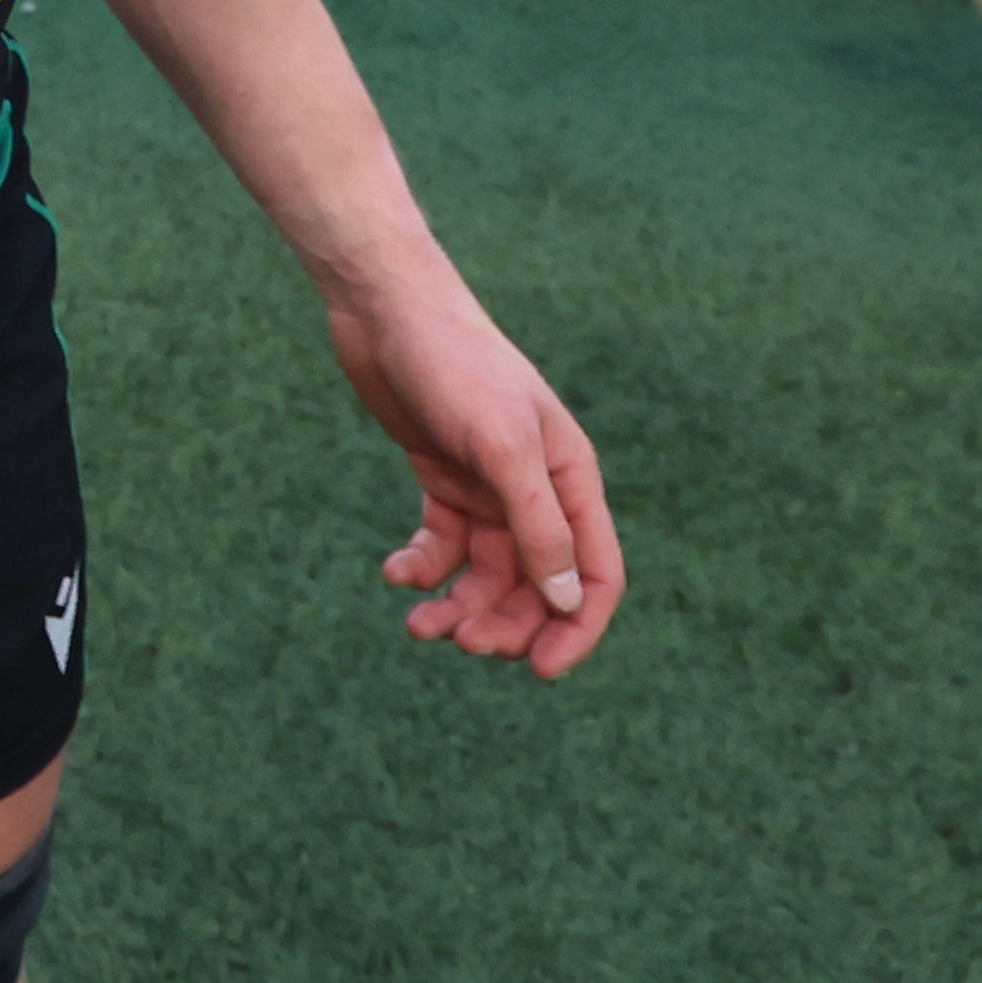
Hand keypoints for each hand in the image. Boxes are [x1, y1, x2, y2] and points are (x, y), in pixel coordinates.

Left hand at [323, 244, 620, 679]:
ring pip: (486, 577)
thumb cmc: (454, 365)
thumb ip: (537, 523)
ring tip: (418, 624)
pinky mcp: (444, 482)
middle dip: (505, 625)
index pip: (595, 574)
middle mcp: (536, 491)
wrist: (386, 311)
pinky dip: (423, 571)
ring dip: (458, 609)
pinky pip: (443, 550)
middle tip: (459, 641)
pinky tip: (396, 573)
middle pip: (537, 587)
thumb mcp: (502, 447)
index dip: (576, 629)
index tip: (539, 671)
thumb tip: (564, 600)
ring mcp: (489, 489)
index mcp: (571, 479)